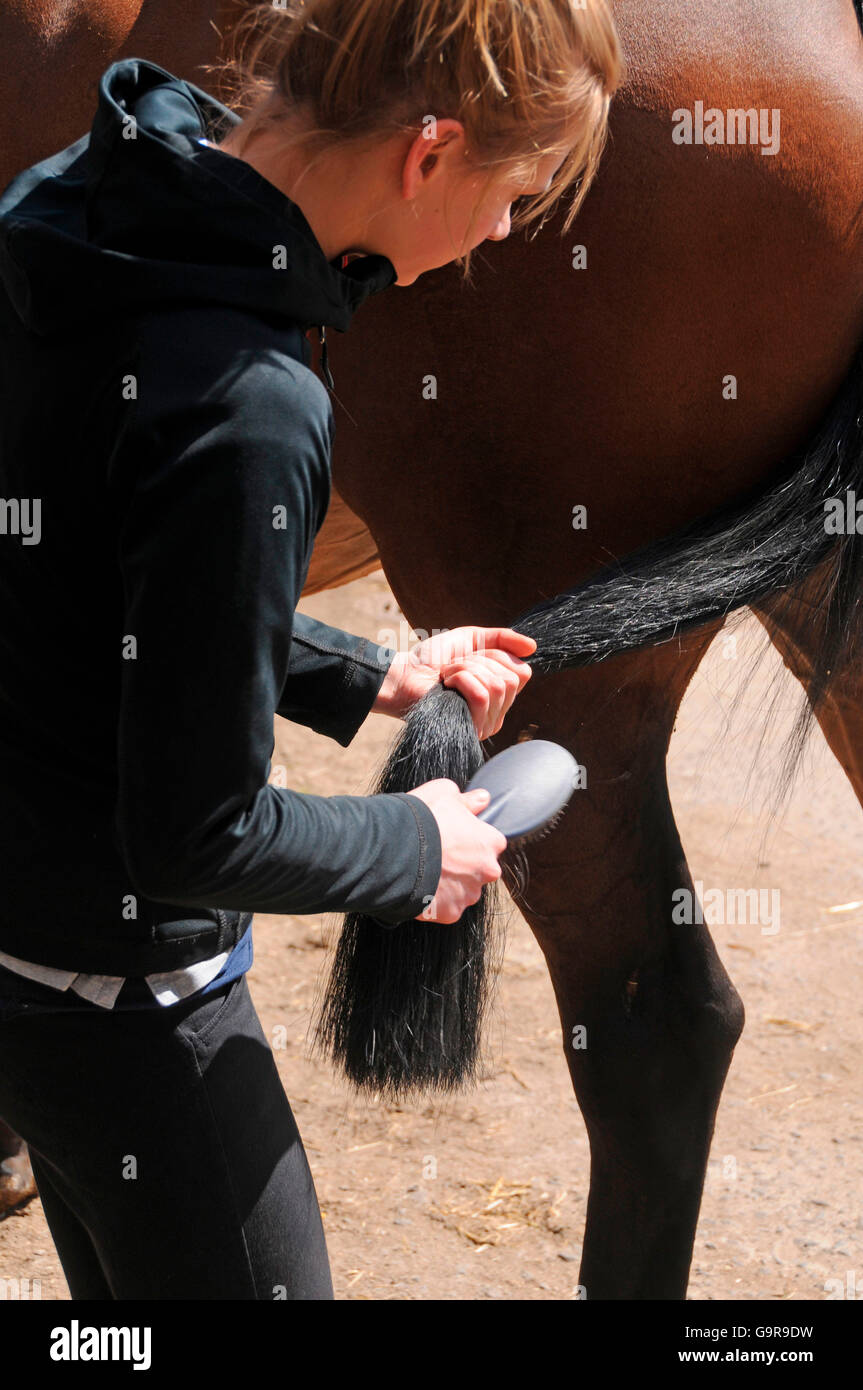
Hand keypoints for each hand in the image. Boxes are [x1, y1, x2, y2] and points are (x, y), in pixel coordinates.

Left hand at [373, 626, 536, 740]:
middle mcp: (497, 712)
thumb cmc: (432, 659)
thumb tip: (533, 646)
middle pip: (512, 679)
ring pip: (497, 686)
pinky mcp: (470, 727)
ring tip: (448, 676)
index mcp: (500, 694)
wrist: (403, 674)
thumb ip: (503, 639)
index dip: (497, 656)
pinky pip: (482, 696)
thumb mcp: (471, 639)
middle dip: (480, 662)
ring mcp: (485, 723)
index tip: (471, 657)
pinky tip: (447, 685)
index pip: (523, 672)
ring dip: (467, 670)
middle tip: (455, 668)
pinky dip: (462, 680)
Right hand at [404, 779, 507, 922]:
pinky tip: (420, 886)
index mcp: (491, 842)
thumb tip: (482, 799)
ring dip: (450, 883)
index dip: (470, 838)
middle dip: (463, 865)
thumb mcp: (444, 794)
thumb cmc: (422, 818)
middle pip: (479, 869)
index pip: (490, 842)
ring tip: (426, 871)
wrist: (395, 851)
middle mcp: (488, 872)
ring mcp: (469, 895)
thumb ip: (468, 799)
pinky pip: (446, 907)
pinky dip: (435, 901)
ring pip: (463, 890)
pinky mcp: (450, 913)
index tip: (454, 836)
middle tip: (439, 855)